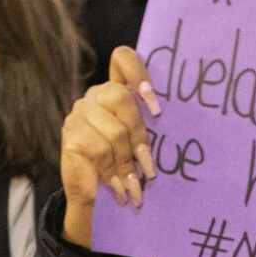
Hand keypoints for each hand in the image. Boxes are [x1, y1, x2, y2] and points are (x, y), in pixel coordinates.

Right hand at [60, 46, 161, 245]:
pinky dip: (113, 173)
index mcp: (114, 92)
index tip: (156, 106)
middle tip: (149, 169)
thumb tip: (184, 128)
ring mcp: (79, 114)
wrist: (90, 197)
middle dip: (140, 136)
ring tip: (135, 189)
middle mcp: (94, 96)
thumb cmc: (120, 166)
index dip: (139, 73)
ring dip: (128, 165)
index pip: (122, 59)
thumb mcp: (136, 145)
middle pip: (123, 98)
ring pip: (115, 131)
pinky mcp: (70, 135)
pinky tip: (119, 189)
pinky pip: (100, 150)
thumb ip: (148, 127)